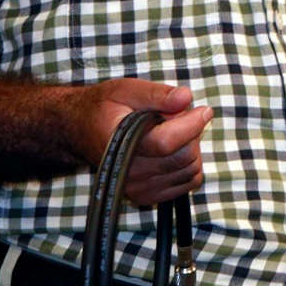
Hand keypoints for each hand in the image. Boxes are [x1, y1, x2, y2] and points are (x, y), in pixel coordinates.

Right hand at [61, 79, 212, 206]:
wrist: (82, 130)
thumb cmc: (105, 107)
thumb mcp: (127, 90)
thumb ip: (157, 94)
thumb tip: (186, 98)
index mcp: (119, 144)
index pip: (166, 143)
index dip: (191, 126)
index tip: (204, 110)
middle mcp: (127, 172)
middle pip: (183, 157)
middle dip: (191, 133)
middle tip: (177, 117)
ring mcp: (137, 188)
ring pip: (189, 171)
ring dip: (190, 148)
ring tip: (171, 132)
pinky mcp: (146, 196)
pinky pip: (186, 183)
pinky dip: (188, 165)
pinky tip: (173, 150)